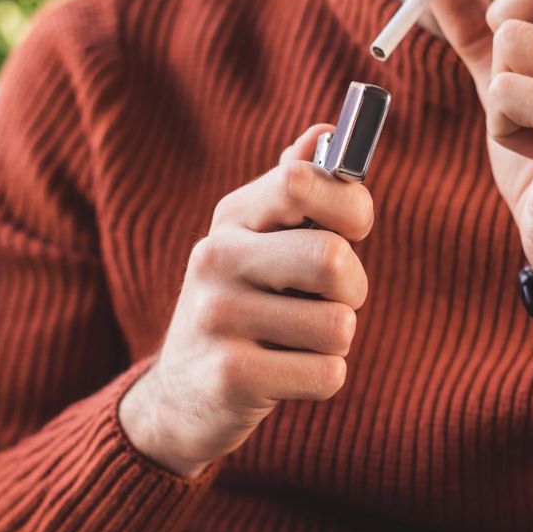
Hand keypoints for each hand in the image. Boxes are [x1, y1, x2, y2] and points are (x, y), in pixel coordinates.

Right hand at [119, 124, 373, 477]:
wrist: (179, 397)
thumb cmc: (245, 308)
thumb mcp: (260, 245)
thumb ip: (297, 191)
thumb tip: (326, 134)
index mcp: (233, 218)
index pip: (302, 181)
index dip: (351, 208)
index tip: (350, 232)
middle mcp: (216, 259)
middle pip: (333, 259)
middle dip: (353, 288)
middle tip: (327, 302)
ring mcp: (217, 317)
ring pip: (339, 326)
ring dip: (334, 342)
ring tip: (293, 342)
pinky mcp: (230, 376)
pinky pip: (327, 374)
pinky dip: (320, 380)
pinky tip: (282, 376)